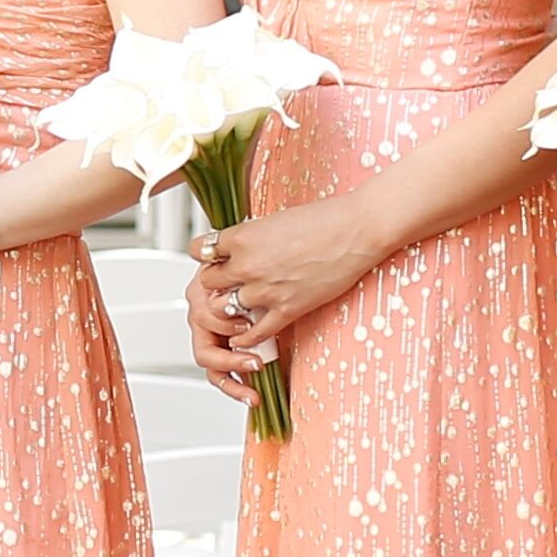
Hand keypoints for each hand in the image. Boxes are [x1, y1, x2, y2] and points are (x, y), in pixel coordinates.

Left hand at [185, 196, 379, 387]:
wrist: (356, 230)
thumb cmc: (323, 219)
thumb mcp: (274, 219)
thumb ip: (251, 237)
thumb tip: (238, 247)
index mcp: (242, 236)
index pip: (201, 250)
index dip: (205, 254)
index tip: (210, 257)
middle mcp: (248, 265)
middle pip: (208, 282)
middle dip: (215, 281)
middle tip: (225, 281)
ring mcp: (266, 290)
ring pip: (225, 308)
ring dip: (229, 306)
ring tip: (237, 304)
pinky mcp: (287, 309)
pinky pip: (254, 333)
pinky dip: (244, 338)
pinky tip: (240, 337)